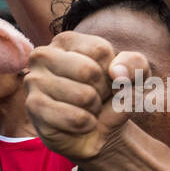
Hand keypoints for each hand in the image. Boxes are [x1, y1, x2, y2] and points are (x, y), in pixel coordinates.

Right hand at [24, 31, 140, 162]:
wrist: (102, 129)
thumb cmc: (114, 95)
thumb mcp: (135, 75)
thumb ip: (135, 65)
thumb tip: (117, 73)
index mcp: (66, 41)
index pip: (101, 50)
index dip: (114, 71)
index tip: (107, 79)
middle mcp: (43, 55)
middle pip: (88, 71)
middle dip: (103, 90)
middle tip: (97, 96)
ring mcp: (34, 81)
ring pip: (83, 96)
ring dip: (95, 109)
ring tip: (86, 109)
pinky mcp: (34, 107)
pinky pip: (76, 118)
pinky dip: (87, 124)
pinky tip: (78, 123)